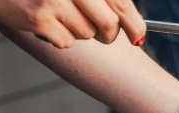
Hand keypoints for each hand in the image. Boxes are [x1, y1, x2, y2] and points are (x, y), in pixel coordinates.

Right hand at [0, 0, 144, 47]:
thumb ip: (100, 0)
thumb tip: (135, 27)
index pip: (119, 0)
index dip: (134, 22)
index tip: (139, 36)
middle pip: (108, 23)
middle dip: (108, 34)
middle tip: (102, 34)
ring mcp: (55, 1)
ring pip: (87, 34)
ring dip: (78, 32)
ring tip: (60, 17)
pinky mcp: (40, 18)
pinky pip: (66, 42)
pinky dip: (59, 39)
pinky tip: (47, 24)